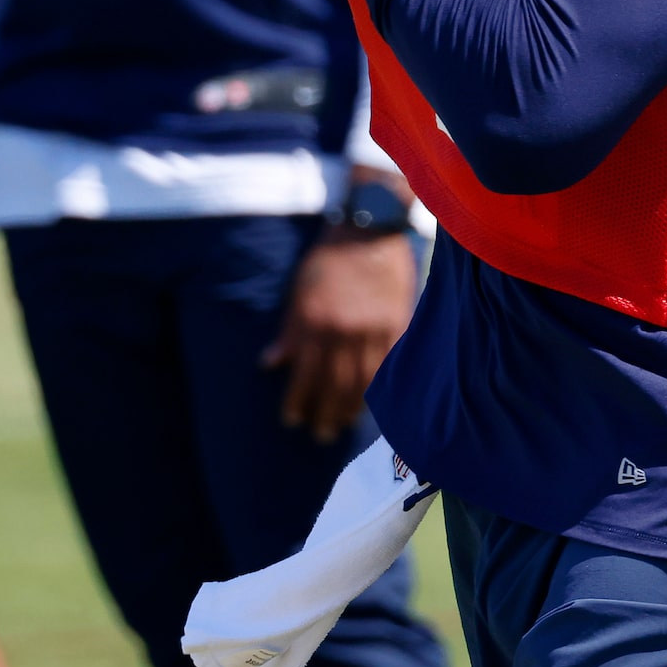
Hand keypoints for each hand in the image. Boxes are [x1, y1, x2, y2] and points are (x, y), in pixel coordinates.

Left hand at [264, 226, 418, 443]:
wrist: (369, 231)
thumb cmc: (328, 259)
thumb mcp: (299, 291)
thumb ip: (289, 330)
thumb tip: (270, 363)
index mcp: (315, 322)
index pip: (304, 375)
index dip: (297, 402)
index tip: (292, 420)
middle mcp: (344, 331)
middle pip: (334, 386)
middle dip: (325, 414)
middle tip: (319, 435)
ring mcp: (373, 330)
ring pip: (362, 381)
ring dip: (351, 409)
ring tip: (343, 425)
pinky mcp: (396, 325)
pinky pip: (386, 366)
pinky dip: (377, 388)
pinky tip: (370, 403)